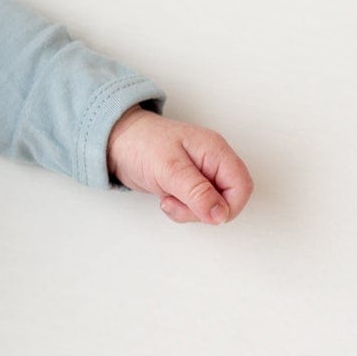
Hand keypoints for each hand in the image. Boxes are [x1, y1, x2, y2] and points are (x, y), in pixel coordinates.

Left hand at [107, 106, 252, 224]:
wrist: (115, 140)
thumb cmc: (140, 144)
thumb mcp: (169, 169)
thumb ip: (197, 192)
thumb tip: (221, 214)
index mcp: (216, 152)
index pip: (241, 186)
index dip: (228, 206)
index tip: (204, 213)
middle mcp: (213, 162)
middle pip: (229, 199)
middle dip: (204, 211)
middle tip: (177, 204)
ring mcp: (201, 174)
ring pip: (212, 206)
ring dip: (190, 211)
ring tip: (167, 199)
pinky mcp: (187, 184)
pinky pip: (196, 205)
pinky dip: (182, 209)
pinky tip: (166, 198)